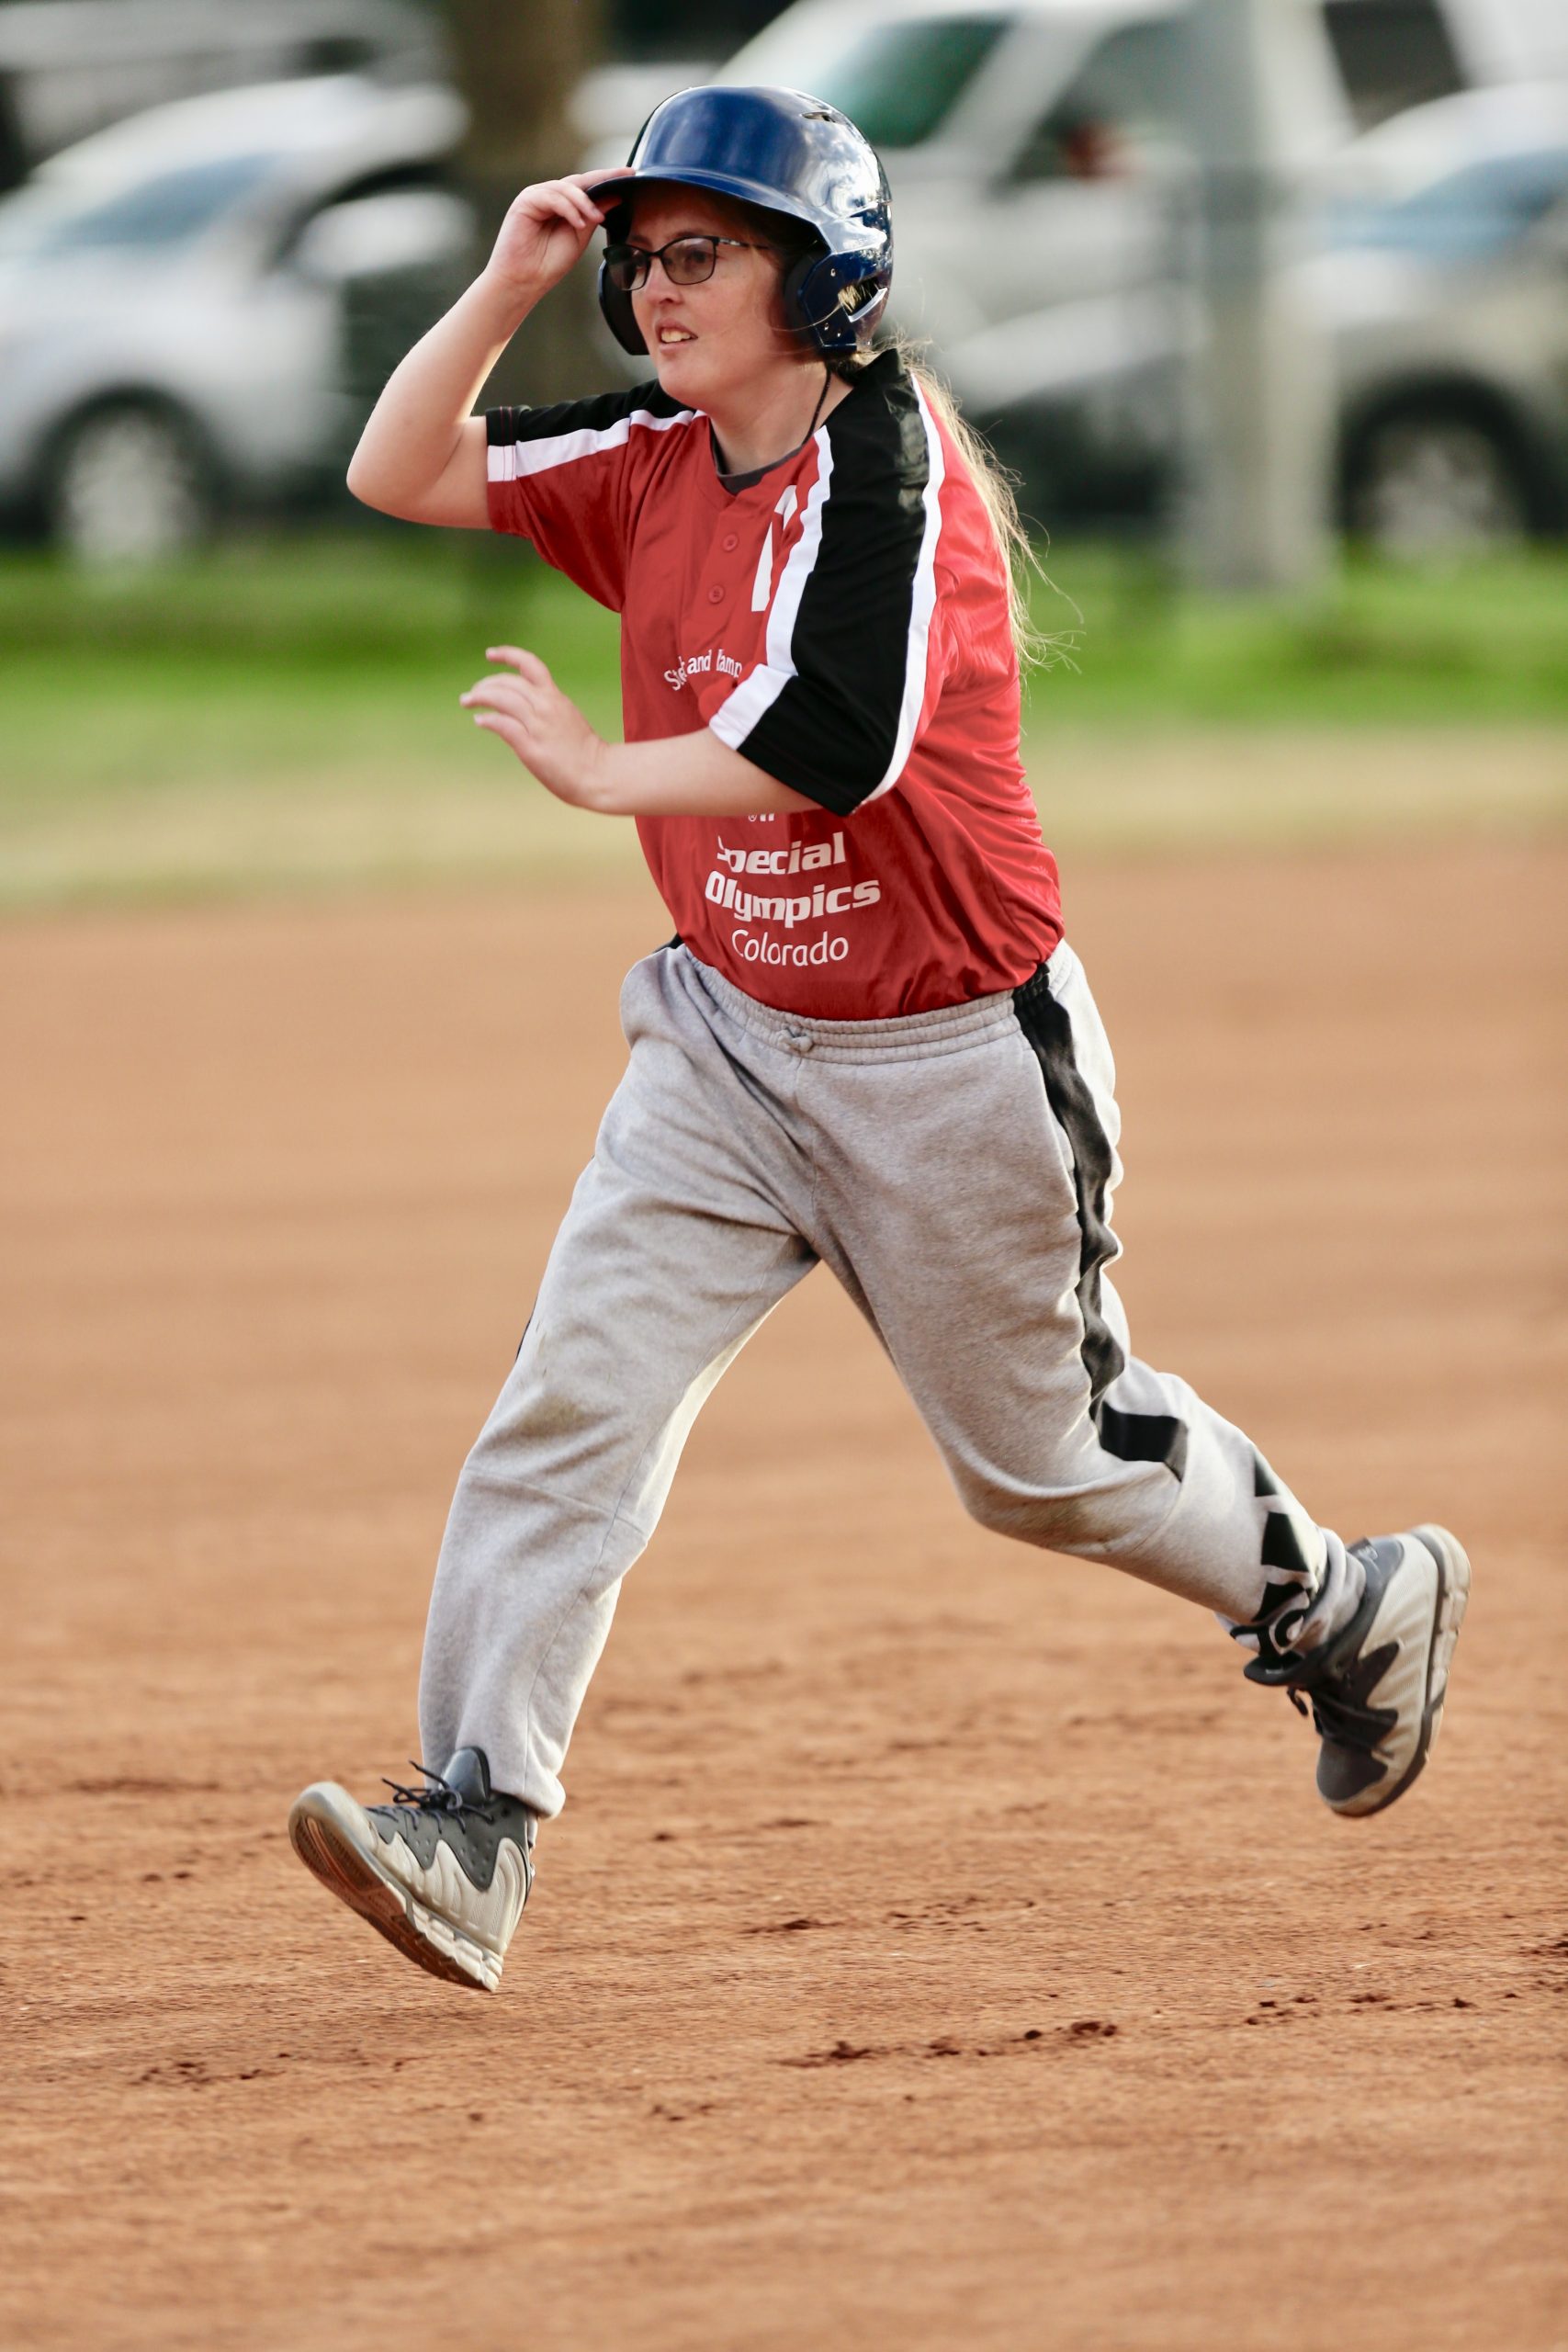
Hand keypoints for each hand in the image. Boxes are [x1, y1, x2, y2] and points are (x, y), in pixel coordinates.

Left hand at [461, 647, 607, 805]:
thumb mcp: (566, 719)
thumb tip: (517, 711)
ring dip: (479, 697)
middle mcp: (546, 707)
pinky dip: (488, 720)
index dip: (508, 655)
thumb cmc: (584, 753)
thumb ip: (546, 710)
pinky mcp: (531, 748)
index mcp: (556, 698)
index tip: (490, 654)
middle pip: (509, 682)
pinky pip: (503, 725)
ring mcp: (538, 727)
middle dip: (486, 684)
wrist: (599, 775)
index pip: (530, 665)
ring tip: (467, 701)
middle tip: (472, 693)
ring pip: (502, 699)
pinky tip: (480, 721)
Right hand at [483, 173, 615, 304]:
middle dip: (603, 179)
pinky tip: (578, 222)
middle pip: (579, 181)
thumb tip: (615, 196)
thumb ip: (594, 216)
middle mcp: (550, 196)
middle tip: (624, 179)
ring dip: (584, 202)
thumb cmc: (548, 263)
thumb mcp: (580, 236)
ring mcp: (537, 196)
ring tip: (596, 219)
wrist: (524, 281)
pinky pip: (552, 196)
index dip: (608, 179)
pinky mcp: (526, 201)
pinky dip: (568, 208)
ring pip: (566, 187)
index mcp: (563, 204)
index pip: (587, 187)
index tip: (631, 175)